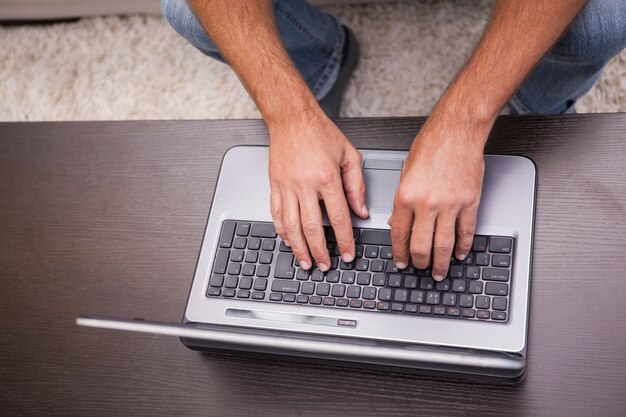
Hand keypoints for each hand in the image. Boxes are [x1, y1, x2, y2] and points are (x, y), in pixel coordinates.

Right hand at [268, 108, 368, 270]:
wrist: (291, 117)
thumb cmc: (320, 132)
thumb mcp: (349, 155)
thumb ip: (357, 186)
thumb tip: (361, 212)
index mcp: (327, 178)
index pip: (339, 218)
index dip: (344, 240)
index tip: (347, 254)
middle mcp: (305, 185)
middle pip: (313, 228)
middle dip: (320, 252)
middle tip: (326, 266)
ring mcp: (287, 187)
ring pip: (292, 226)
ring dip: (299, 248)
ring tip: (306, 262)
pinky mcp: (274, 185)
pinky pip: (276, 214)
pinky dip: (282, 231)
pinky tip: (288, 241)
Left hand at [388, 113, 487, 279]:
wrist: (458, 130)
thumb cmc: (431, 144)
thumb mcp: (405, 172)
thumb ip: (402, 200)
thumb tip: (397, 222)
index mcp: (406, 196)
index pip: (399, 234)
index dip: (399, 252)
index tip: (401, 262)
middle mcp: (427, 203)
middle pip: (421, 245)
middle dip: (418, 262)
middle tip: (418, 268)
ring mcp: (450, 205)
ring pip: (444, 245)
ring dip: (440, 263)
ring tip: (438, 272)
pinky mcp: (470, 202)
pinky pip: (466, 232)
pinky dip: (463, 247)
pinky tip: (459, 254)